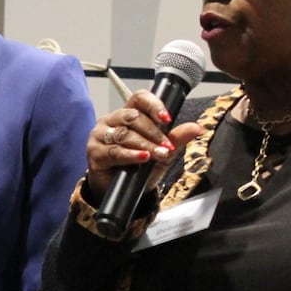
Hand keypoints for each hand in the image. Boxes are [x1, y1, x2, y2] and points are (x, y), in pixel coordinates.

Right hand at [85, 92, 202, 201]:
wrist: (120, 191)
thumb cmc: (137, 168)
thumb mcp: (161, 154)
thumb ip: (175, 139)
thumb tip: (196, 128)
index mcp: (127, 115)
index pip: (139, 98)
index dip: (153, 105)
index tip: (167, 118)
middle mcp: (111, 120)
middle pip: (132, 116)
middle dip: (153, 132)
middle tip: (167, 146)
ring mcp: (100, 135)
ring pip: (124, 134)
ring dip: (145, 144)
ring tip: (159, 154)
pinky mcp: (94, 153)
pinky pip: (114, 151)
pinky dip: (131, 155)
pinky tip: (142, 157)